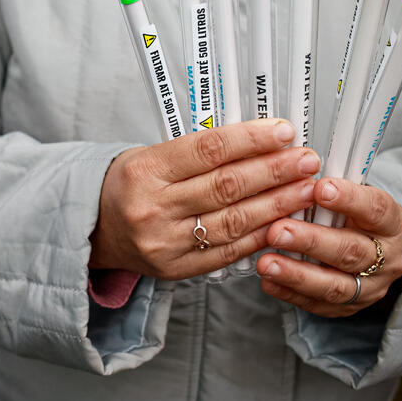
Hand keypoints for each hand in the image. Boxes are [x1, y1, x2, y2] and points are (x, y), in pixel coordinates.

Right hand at [92, 118, 319, 279]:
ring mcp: (165, 242)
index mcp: (145, 170)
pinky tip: (284, 221)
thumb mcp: (150, 155)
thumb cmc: (130, 184)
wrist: (95, 229)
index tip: (284, 131)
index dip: (250, 139)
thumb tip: (260, 140)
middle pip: (225, 186)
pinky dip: (259, 235)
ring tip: (306, 188)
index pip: (207, 150)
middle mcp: (153, 207)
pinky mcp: (176, 268)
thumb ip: (199, 151)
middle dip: (274, 171)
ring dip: (277, 204)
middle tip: (307, 159)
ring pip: (233, 221)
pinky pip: (227, 251)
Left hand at [257, 178, 401, 316]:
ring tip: (265, 262)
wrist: (375, 255)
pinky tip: (268, 282)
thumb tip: (291, 170)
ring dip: (296, 274)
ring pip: (335, 285)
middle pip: (351, 251)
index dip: (349, 199)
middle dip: (311, 241)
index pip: (376, 209)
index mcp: (393, 222)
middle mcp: (389, 258)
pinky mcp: (348, 308)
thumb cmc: (353, 215)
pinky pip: (318, 304)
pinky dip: (289, 293)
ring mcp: (371, 287)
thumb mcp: (353, 196)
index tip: (319, 188)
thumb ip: (329, 188)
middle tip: (276, 230)